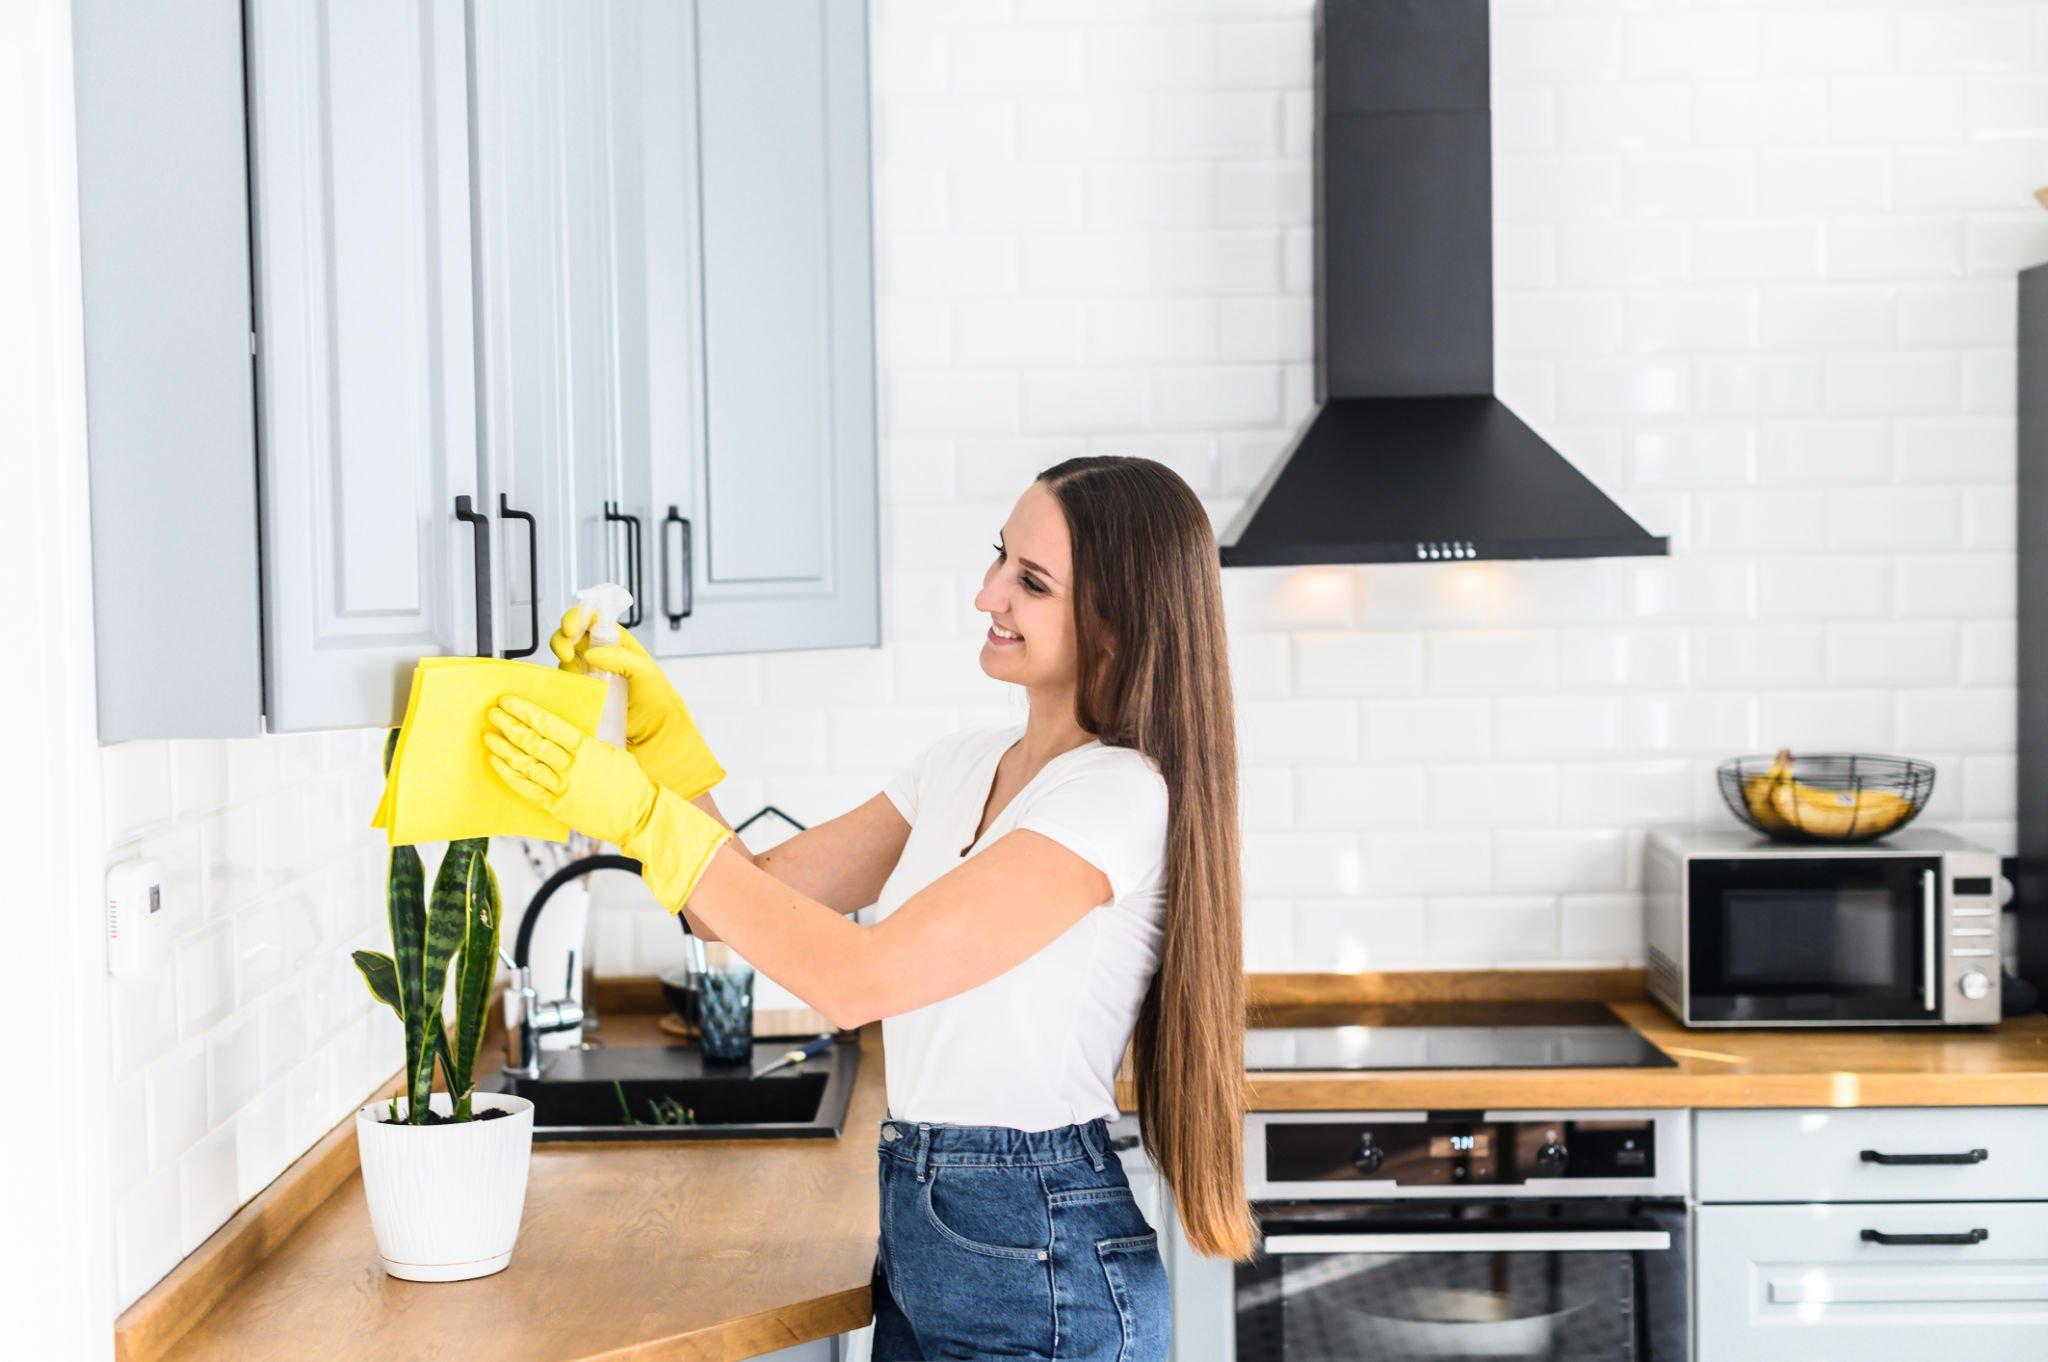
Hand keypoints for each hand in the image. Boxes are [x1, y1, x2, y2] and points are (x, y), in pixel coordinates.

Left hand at [484, 696, 735, 909]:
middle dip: (509, 725)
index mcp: (586, 748)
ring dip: (504, 749)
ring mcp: (562, 788)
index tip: (508, 701)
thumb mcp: (611, 752)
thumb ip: (586, 742)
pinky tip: (498, 763)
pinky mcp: (557, 807)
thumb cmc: (629, 783)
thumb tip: (562, 730)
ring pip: (525, 764)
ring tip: (490, 736)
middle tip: (493, 713)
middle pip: (532, 742)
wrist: (639, 816)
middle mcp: (571, 767)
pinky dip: (510, 775)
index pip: (548, 724)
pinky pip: (527, 789)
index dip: (525, 711)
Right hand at [548, 607, 725, 799]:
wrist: (652, 736)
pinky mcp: (579, 690)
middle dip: (564, 632)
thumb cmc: (655, 703)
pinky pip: (561, 676)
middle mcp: (601, 652)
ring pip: (563, 650)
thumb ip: (622, 659)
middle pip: (573, 630)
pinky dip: (557, 672)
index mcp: (619, 642)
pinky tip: (566, 679)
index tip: (574, 626)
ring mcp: (588, 671)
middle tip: (566, 646)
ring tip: (567, 662)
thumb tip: (592, 653)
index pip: (596, 617)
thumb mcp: (646, 675)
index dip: (581, 615)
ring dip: (559, 649)